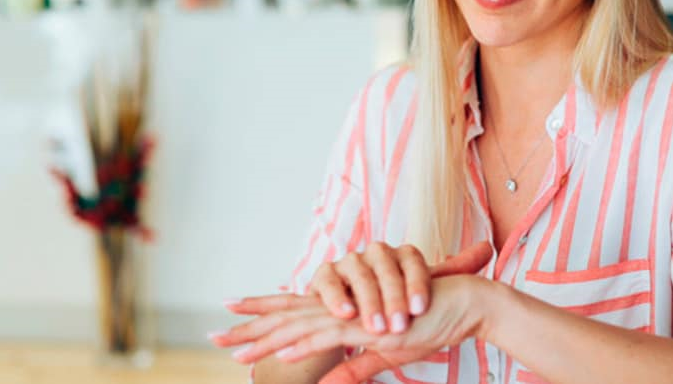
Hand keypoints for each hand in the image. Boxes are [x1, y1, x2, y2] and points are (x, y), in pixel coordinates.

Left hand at [211, 243, 492, 372]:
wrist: (458, 304)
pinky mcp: (370, 325)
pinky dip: (304, 345)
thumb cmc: (424, 324)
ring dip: (266, 340)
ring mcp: (354, 314)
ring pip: (300, 325)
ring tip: (236, 352)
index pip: (292, 312)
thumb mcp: (382, 353)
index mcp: (342, 311)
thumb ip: (352, 368)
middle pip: (286, 315)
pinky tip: (281, 353)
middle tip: (213, 336)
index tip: (229, 322)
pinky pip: (331, 335)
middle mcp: (342, 307)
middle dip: (249, 327)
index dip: (260, 315)